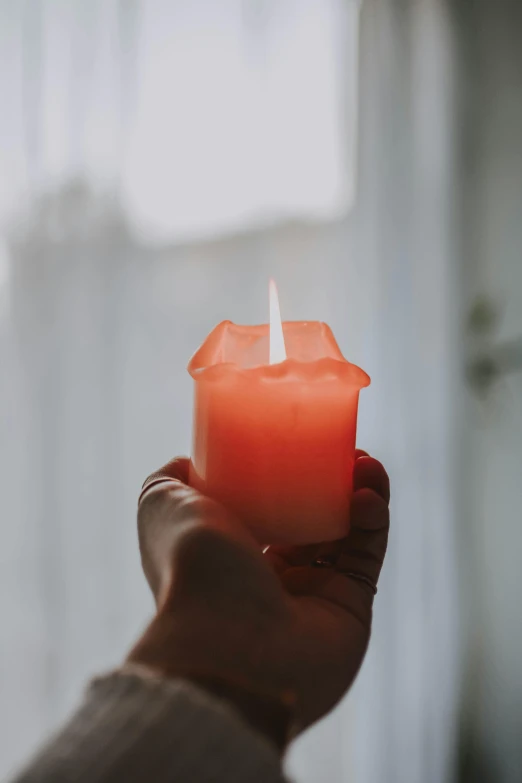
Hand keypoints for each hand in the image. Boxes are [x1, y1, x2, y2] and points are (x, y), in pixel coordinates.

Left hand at [127, 451, 388, 746]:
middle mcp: (271, 578)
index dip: (290, 474)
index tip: (304, 441)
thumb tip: (188, 460)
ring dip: (362, 491)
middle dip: (334, 480)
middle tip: (348, 451)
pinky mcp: (351, 609)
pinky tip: (368, 493)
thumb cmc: (192, 567)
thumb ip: (168, 479)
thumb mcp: (161, 505)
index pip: (268, 508)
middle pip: (313, 517)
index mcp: (231, 555)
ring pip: (347, 533)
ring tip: (366, 463)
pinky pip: (367, 555)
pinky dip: (374, 520)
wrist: (228, 641)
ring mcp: (312, 596)